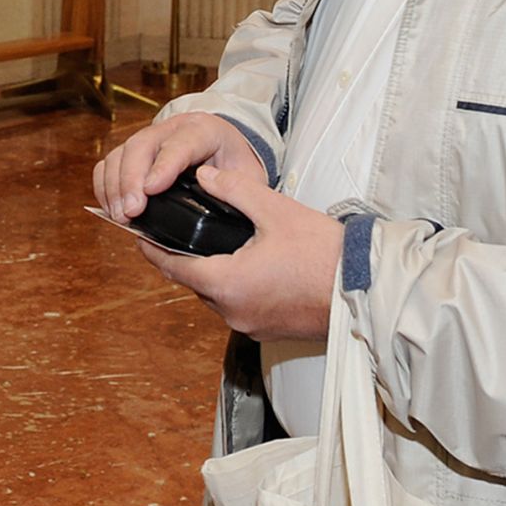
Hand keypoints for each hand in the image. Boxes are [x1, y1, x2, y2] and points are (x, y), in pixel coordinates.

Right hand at [92, 111, 266, 221]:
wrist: (226, 147)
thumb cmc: (236, 164)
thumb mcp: (249, 176)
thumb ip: (237, 189)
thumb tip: (218, 206)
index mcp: (204, 131)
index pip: (181, 144)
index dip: (164, 166)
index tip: (151, 190)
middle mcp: (172, 129)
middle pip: (142, 145)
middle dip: (131, 180)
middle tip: (131, 212)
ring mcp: (150, 138)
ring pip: (121, 153)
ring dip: (115, 186)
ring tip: (120, 216)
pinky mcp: (134, 151)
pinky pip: (110, 163)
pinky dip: (105, 186)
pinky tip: (112, 208)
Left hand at [140, 161, 343, 341]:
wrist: (365, 288)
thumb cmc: (323, 252)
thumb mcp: (274, 210)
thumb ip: (233, 190)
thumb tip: (205, 174)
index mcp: (226, 283)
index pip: (172, 267)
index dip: (153, 249)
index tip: (139, 234)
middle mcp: (232, 312)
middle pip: (194, 283)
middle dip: (185, 259)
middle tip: (180, 232)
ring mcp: (251, 325)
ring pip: (217, 297)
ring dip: (213, 274)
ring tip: (216, 245)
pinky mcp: (270, 331)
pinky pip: (239, 307)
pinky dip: (236, 288)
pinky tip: (248, 266)